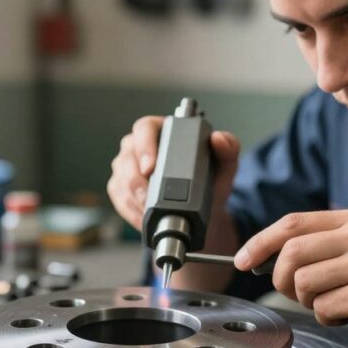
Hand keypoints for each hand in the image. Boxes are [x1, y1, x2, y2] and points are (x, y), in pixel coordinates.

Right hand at [107, 115, 240, 229]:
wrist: (201, 211)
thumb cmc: (210, 181)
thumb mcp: (225, 165)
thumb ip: (228, 148)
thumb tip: (219, 139)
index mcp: (162, 131)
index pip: (144, 129)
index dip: (144, 147)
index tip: (150, 167)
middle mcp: (139, 146)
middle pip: (127, 158)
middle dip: (136, 182)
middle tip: (150, 199)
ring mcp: (127, 167)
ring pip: (120, 181)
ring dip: (134, 200)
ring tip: (150, 213)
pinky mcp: (121, 188)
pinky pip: (119, 199)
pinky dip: (131, 211)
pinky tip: (144, 218)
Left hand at [234, 210, 347, 347]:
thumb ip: (321, 246)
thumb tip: (264, 258)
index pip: (292, 223)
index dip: (260, 242)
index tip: (241, 261)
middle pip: (291, 252)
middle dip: (280, 279)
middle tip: (296, 293)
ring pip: (303, 283)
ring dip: (308, 302)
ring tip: (333, 303)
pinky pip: (323, 308)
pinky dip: (328, 318)